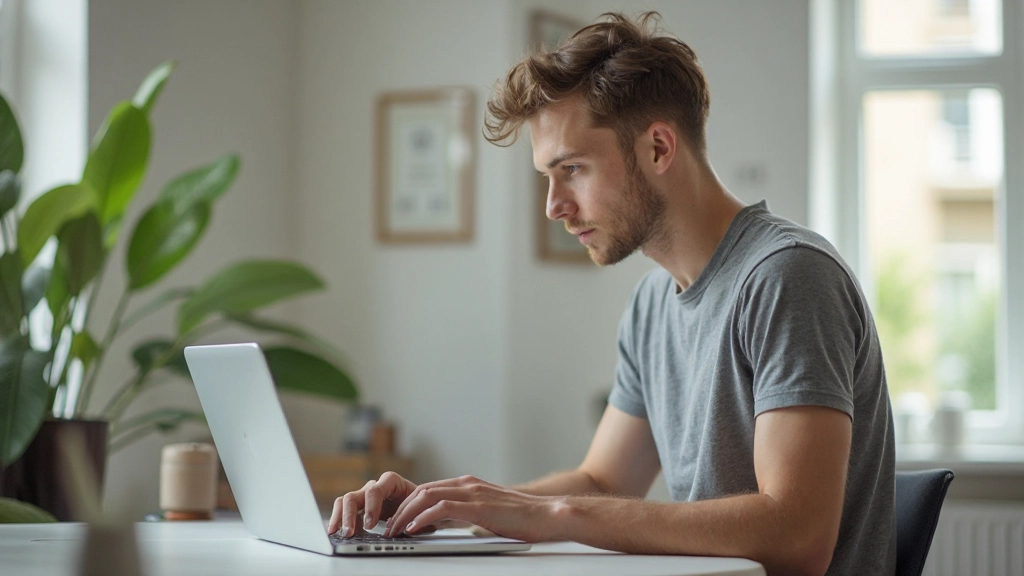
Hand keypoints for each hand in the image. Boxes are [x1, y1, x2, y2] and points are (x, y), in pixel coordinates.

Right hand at [327, 471, 417, 536]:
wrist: (419, 503)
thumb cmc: (420, 503)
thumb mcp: (420, 507)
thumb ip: (414, 515)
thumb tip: (408, 527)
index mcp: (391, 482)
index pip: (376, 489)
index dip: (371, 507)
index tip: (370, 524)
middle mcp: (375, 486)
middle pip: (355, 495)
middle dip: (351, 515)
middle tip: (350, 533)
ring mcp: (364, 495)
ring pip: (345, 501)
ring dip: (341, 517)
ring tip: (338, 533)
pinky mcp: (359, 506)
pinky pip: (343, 509)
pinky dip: (337, 519)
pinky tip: (334, 531)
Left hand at [382, 475, 560, 541]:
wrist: (547, 515)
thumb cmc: (522, 518)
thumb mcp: (487, 512)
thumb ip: (467, 512)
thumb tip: (447, 522)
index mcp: (468, 485)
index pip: (428, 490)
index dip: (408, 504)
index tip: (396, 520)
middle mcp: (467, 484)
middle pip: (422, 491)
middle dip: (401, 510)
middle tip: (388, 528)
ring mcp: (472, 493)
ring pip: (427, 496)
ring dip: (406, 514)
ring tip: (395, 530)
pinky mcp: (478, 506)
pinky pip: (442, 508)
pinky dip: (423, 517)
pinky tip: (413, 528)